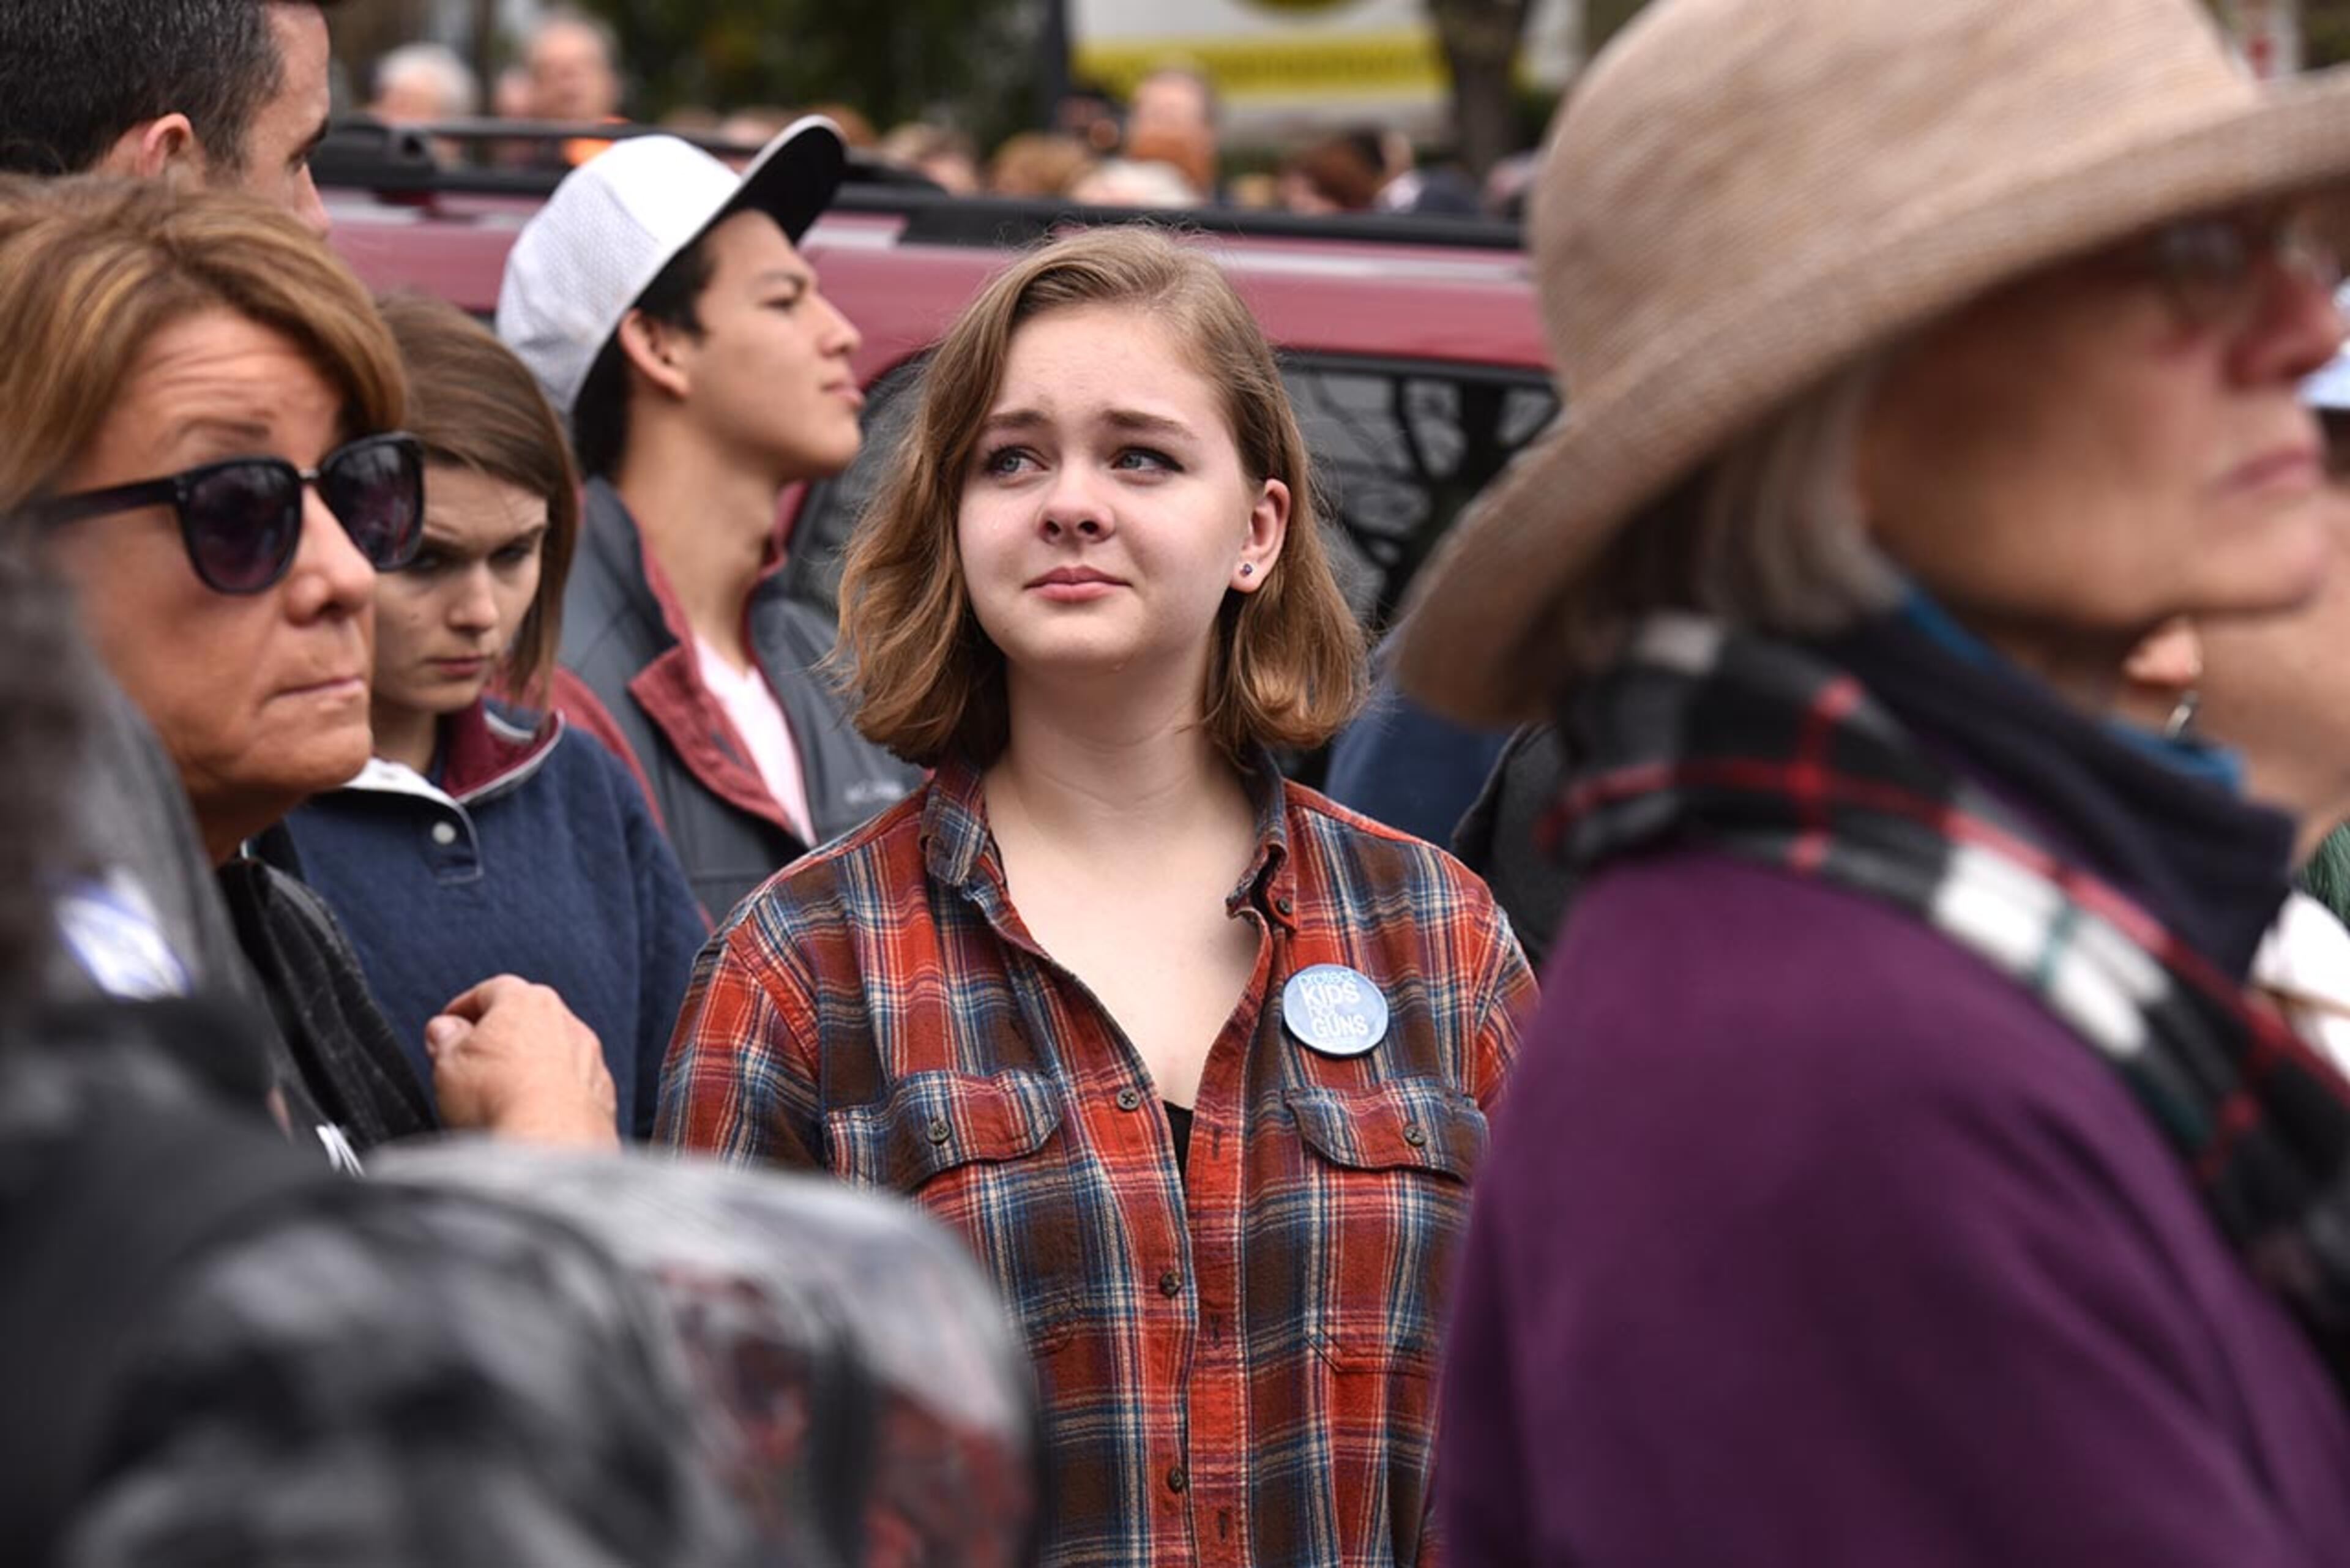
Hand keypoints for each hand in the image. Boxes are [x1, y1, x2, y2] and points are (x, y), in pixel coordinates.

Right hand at [426, 975, 619, 1149]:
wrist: (548, 1146)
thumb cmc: (498, 1100)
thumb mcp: (449, 1064)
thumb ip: (446, 1040)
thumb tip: (445, 1030)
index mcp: (526, 1001)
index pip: (491, 991)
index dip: (464, 1009)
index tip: (449, 1026)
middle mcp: (566, 1022)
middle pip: (527, 1018)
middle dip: (500, 1035)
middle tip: (472, 1059)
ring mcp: (590, 1058)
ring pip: (554, 1052)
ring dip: (531, 1065)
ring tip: (502, 1093)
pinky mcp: (603, 1094)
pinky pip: (573, 1084)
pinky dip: (554, 1093)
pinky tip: (534, 1114)